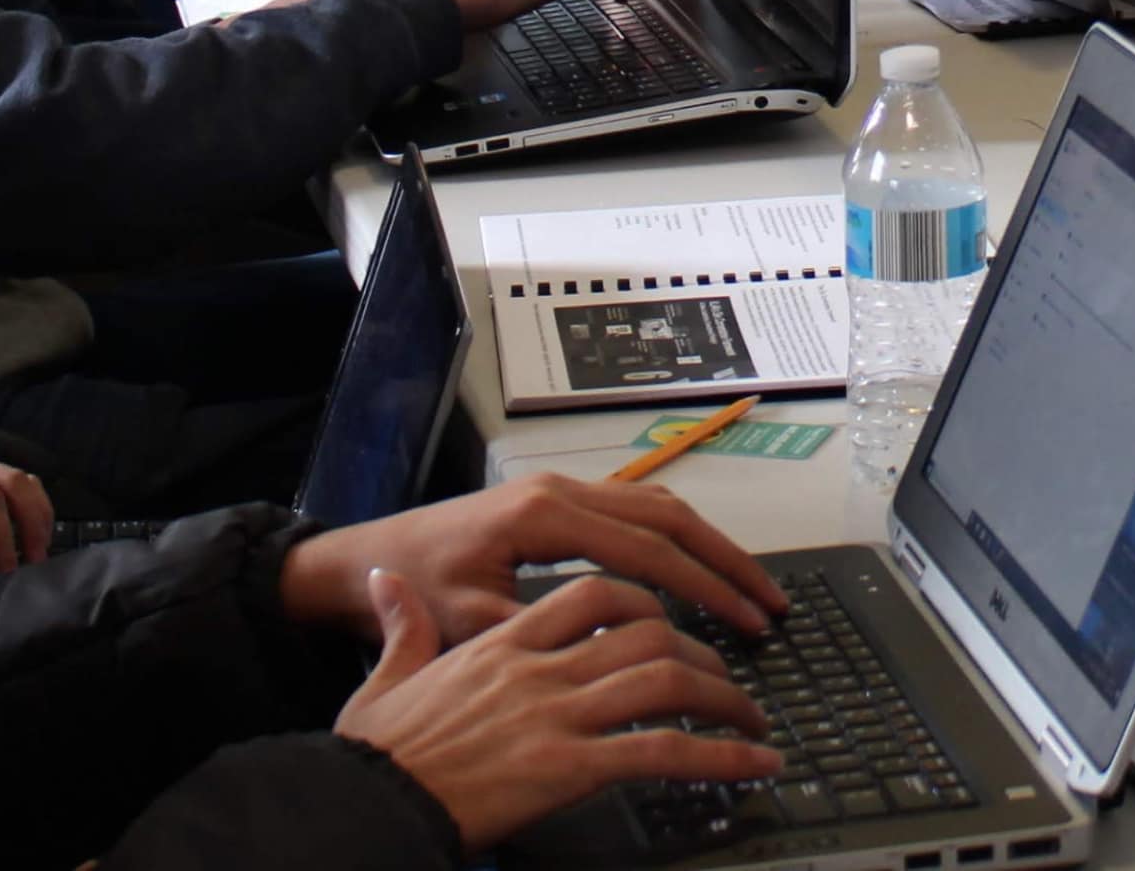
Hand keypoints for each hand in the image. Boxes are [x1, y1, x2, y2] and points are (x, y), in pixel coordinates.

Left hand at [285, 470, 789, 642]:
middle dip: (727, 561)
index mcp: (545, 516)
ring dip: (709, 546)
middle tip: (771, 604)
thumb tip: (619, 646)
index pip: (650, 550)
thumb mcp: (473, 623)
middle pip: (670, 516)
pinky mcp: (557, 501)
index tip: (746, 622)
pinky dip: (677, 539)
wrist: (363, 561)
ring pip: (659, 506)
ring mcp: (561, 489)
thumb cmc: (410, 589)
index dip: (705, 588)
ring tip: (750, 590)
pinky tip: (698, 573)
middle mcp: (561, 490)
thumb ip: (546, 630)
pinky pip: (636, 511)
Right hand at [338, 569, 778, 850]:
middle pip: (646, 632)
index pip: (594, 594)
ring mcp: (557, 716)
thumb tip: (387, 582)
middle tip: (727, 677)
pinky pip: (664, 751)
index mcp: (503, 644)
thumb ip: (400, 625)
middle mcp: (539, 669)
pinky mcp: (569, 767)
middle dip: (700, 651)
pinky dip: (720, 755)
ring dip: (722, 697)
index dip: (648, 602)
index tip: (671, 622)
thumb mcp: (382, 677)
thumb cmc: (375, 754)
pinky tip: (753, 764)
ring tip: (751, 718)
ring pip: (665, 679)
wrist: (363, 803)